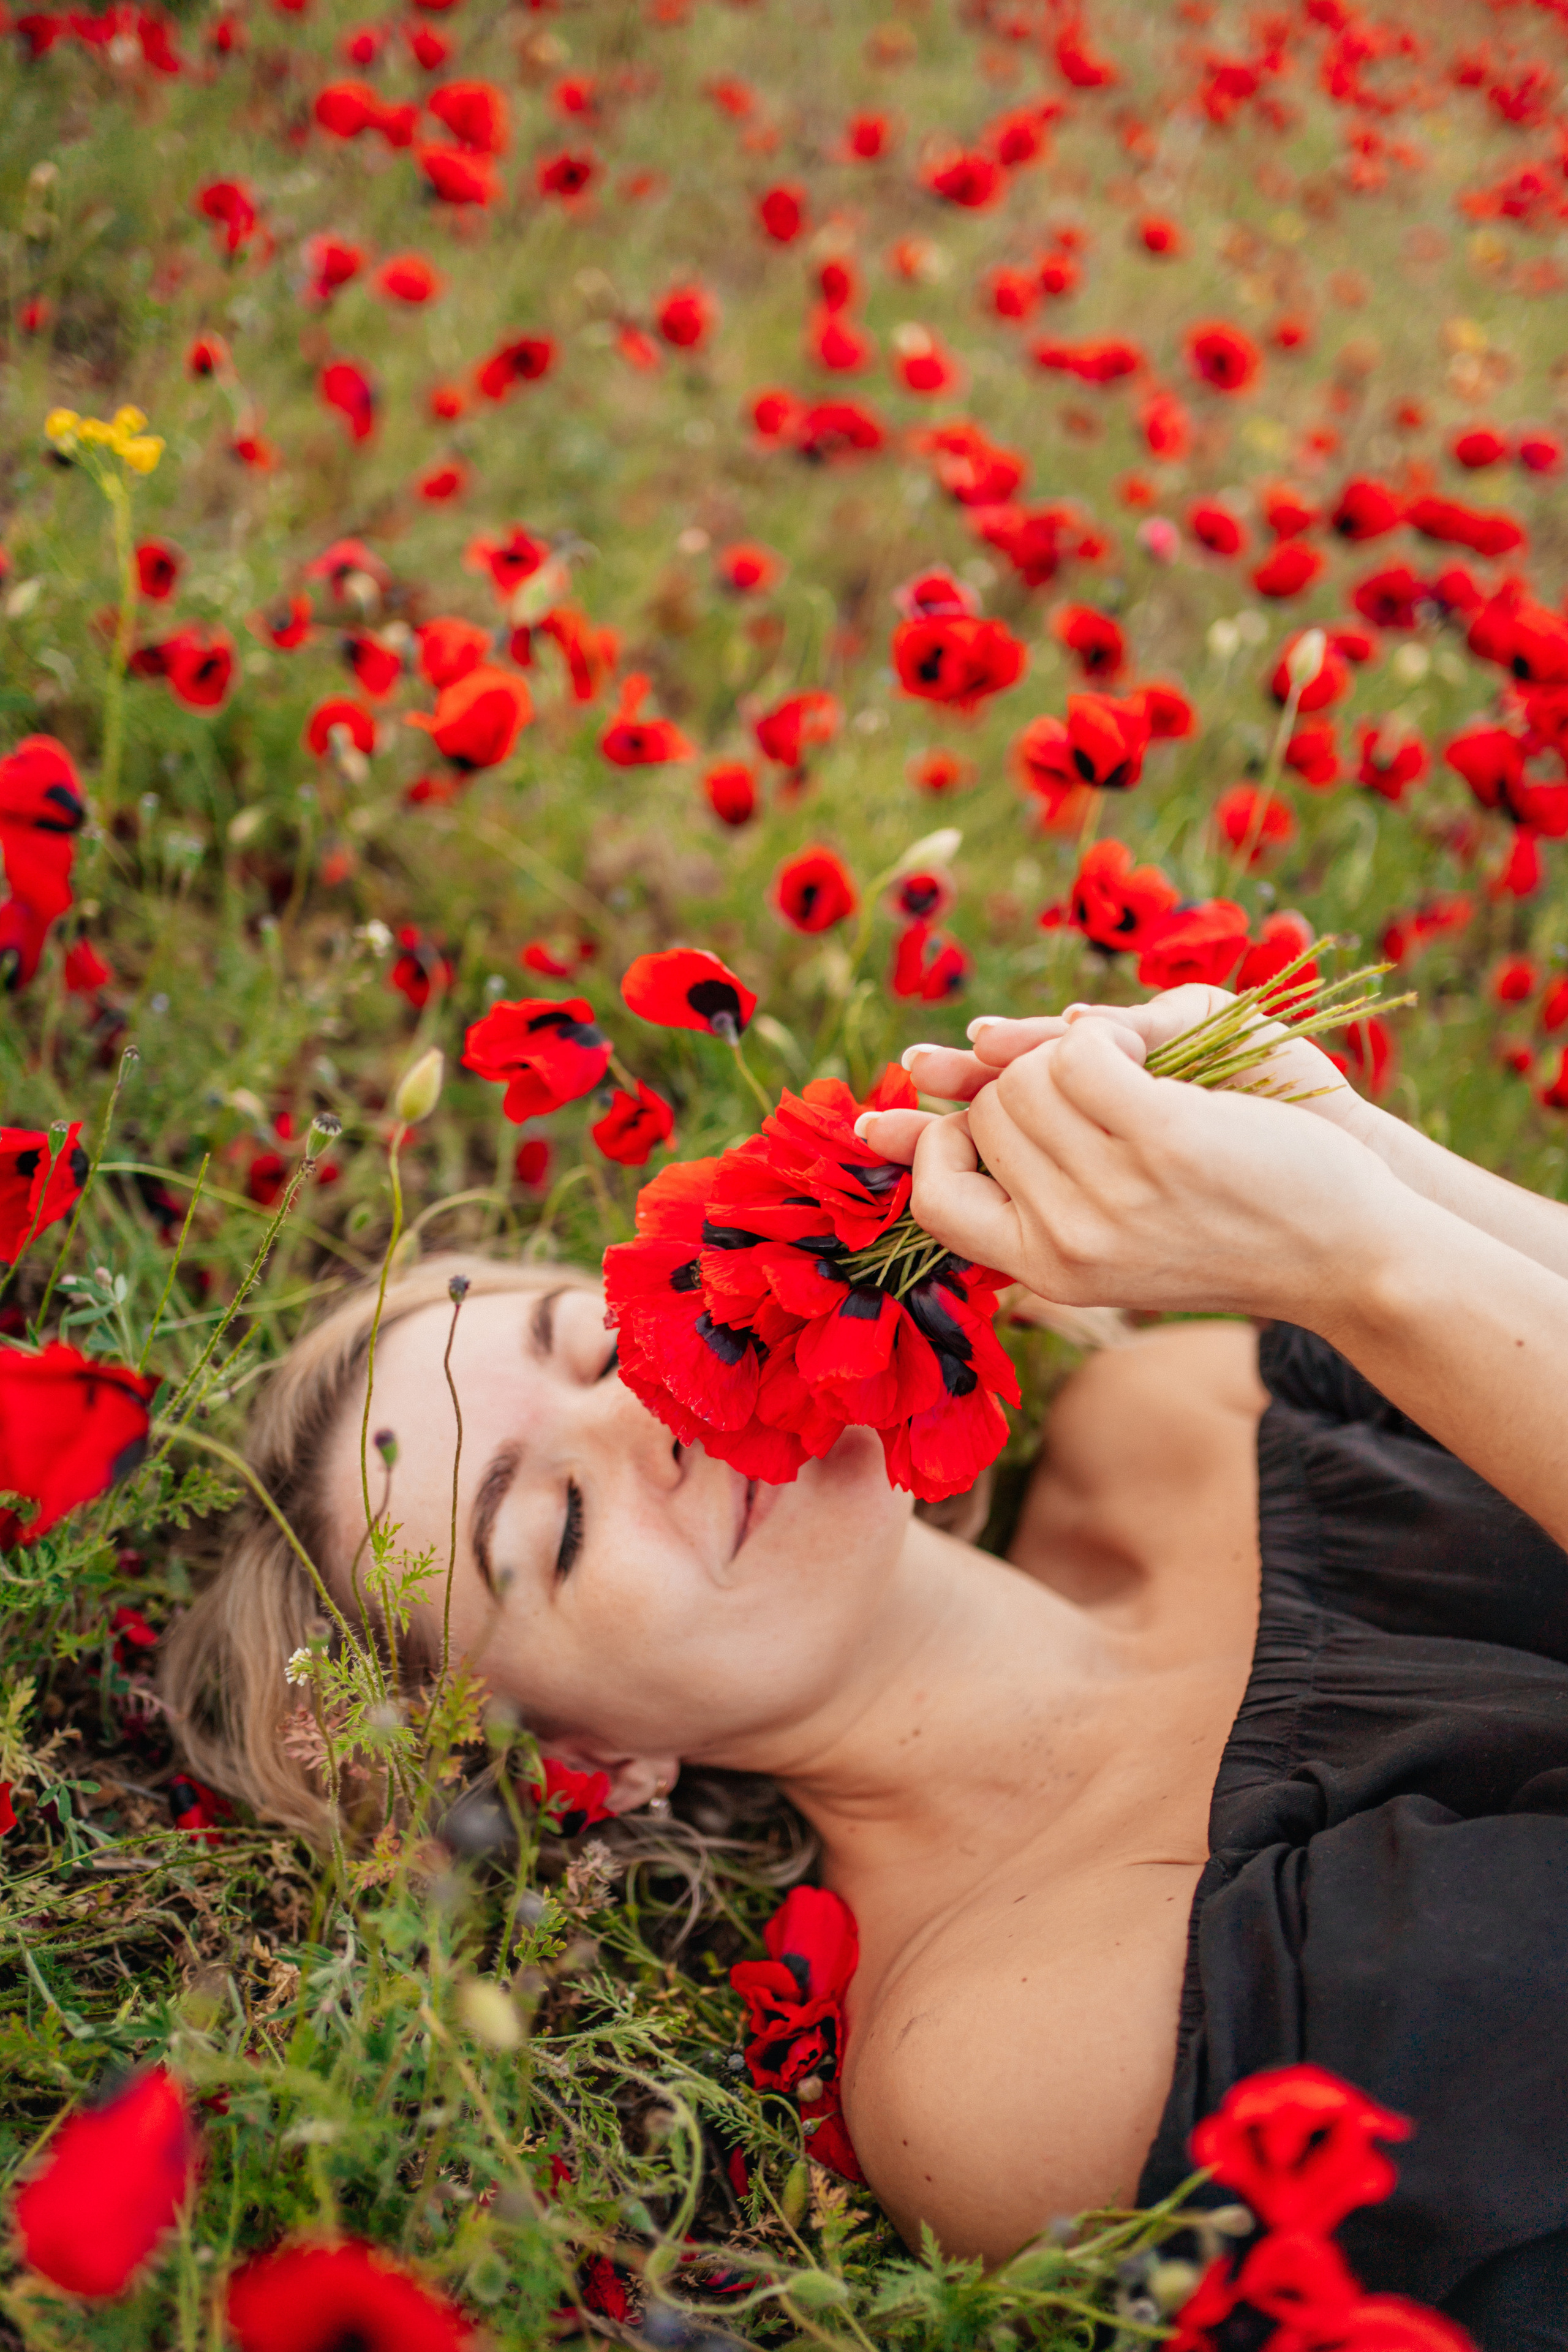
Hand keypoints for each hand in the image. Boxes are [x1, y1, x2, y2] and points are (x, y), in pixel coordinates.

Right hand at [857, 1015, 1404, 1322]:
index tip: (967, 1118)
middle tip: (1090, 1085)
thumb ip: (1029, 1192)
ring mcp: (1111, 1190)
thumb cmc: (1229, 1233)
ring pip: (1029, 1078)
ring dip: (1073, 1050)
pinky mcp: (1161, 1138)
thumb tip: (912, 1130)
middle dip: (1025, 1081)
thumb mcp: (1114, 1243)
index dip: (934, 1145)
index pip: (936, 1200)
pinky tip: (1145, 1049)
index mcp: (1045, 1270)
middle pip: (988, 1116)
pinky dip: (1108, 1031)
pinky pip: (1081, 1051)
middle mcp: (1065, 1240)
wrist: (1344, 1253)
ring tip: (1128, 1068)